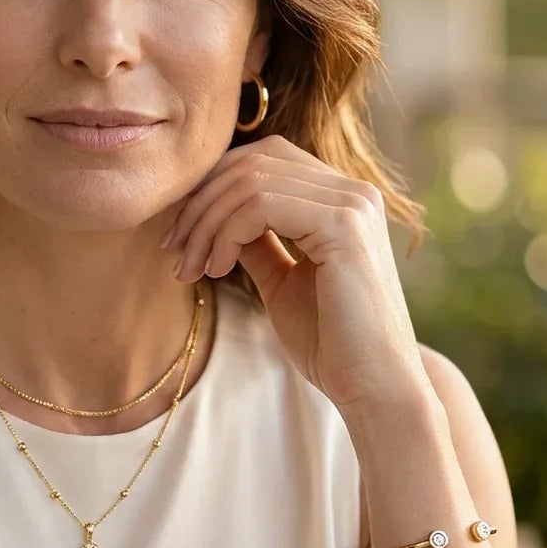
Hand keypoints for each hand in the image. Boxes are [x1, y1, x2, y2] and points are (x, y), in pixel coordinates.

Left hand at [159, 135, 429, 412]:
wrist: (373, 387)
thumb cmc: (329, 343)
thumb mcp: (280, 281)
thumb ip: (254, 241)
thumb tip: (212, 216)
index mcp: (341, 199)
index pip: (261, 159)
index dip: (210, 189)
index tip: (178, 237)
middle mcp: (353, 190)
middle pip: (251, 162)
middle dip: (199, 205)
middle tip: (172, 251)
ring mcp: (353, 204)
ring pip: (249, 182)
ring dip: (204, 224)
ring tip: (189, 268)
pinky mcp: (345, 225)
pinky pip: (260, 204)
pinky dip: (225, 234)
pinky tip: (216, 269)